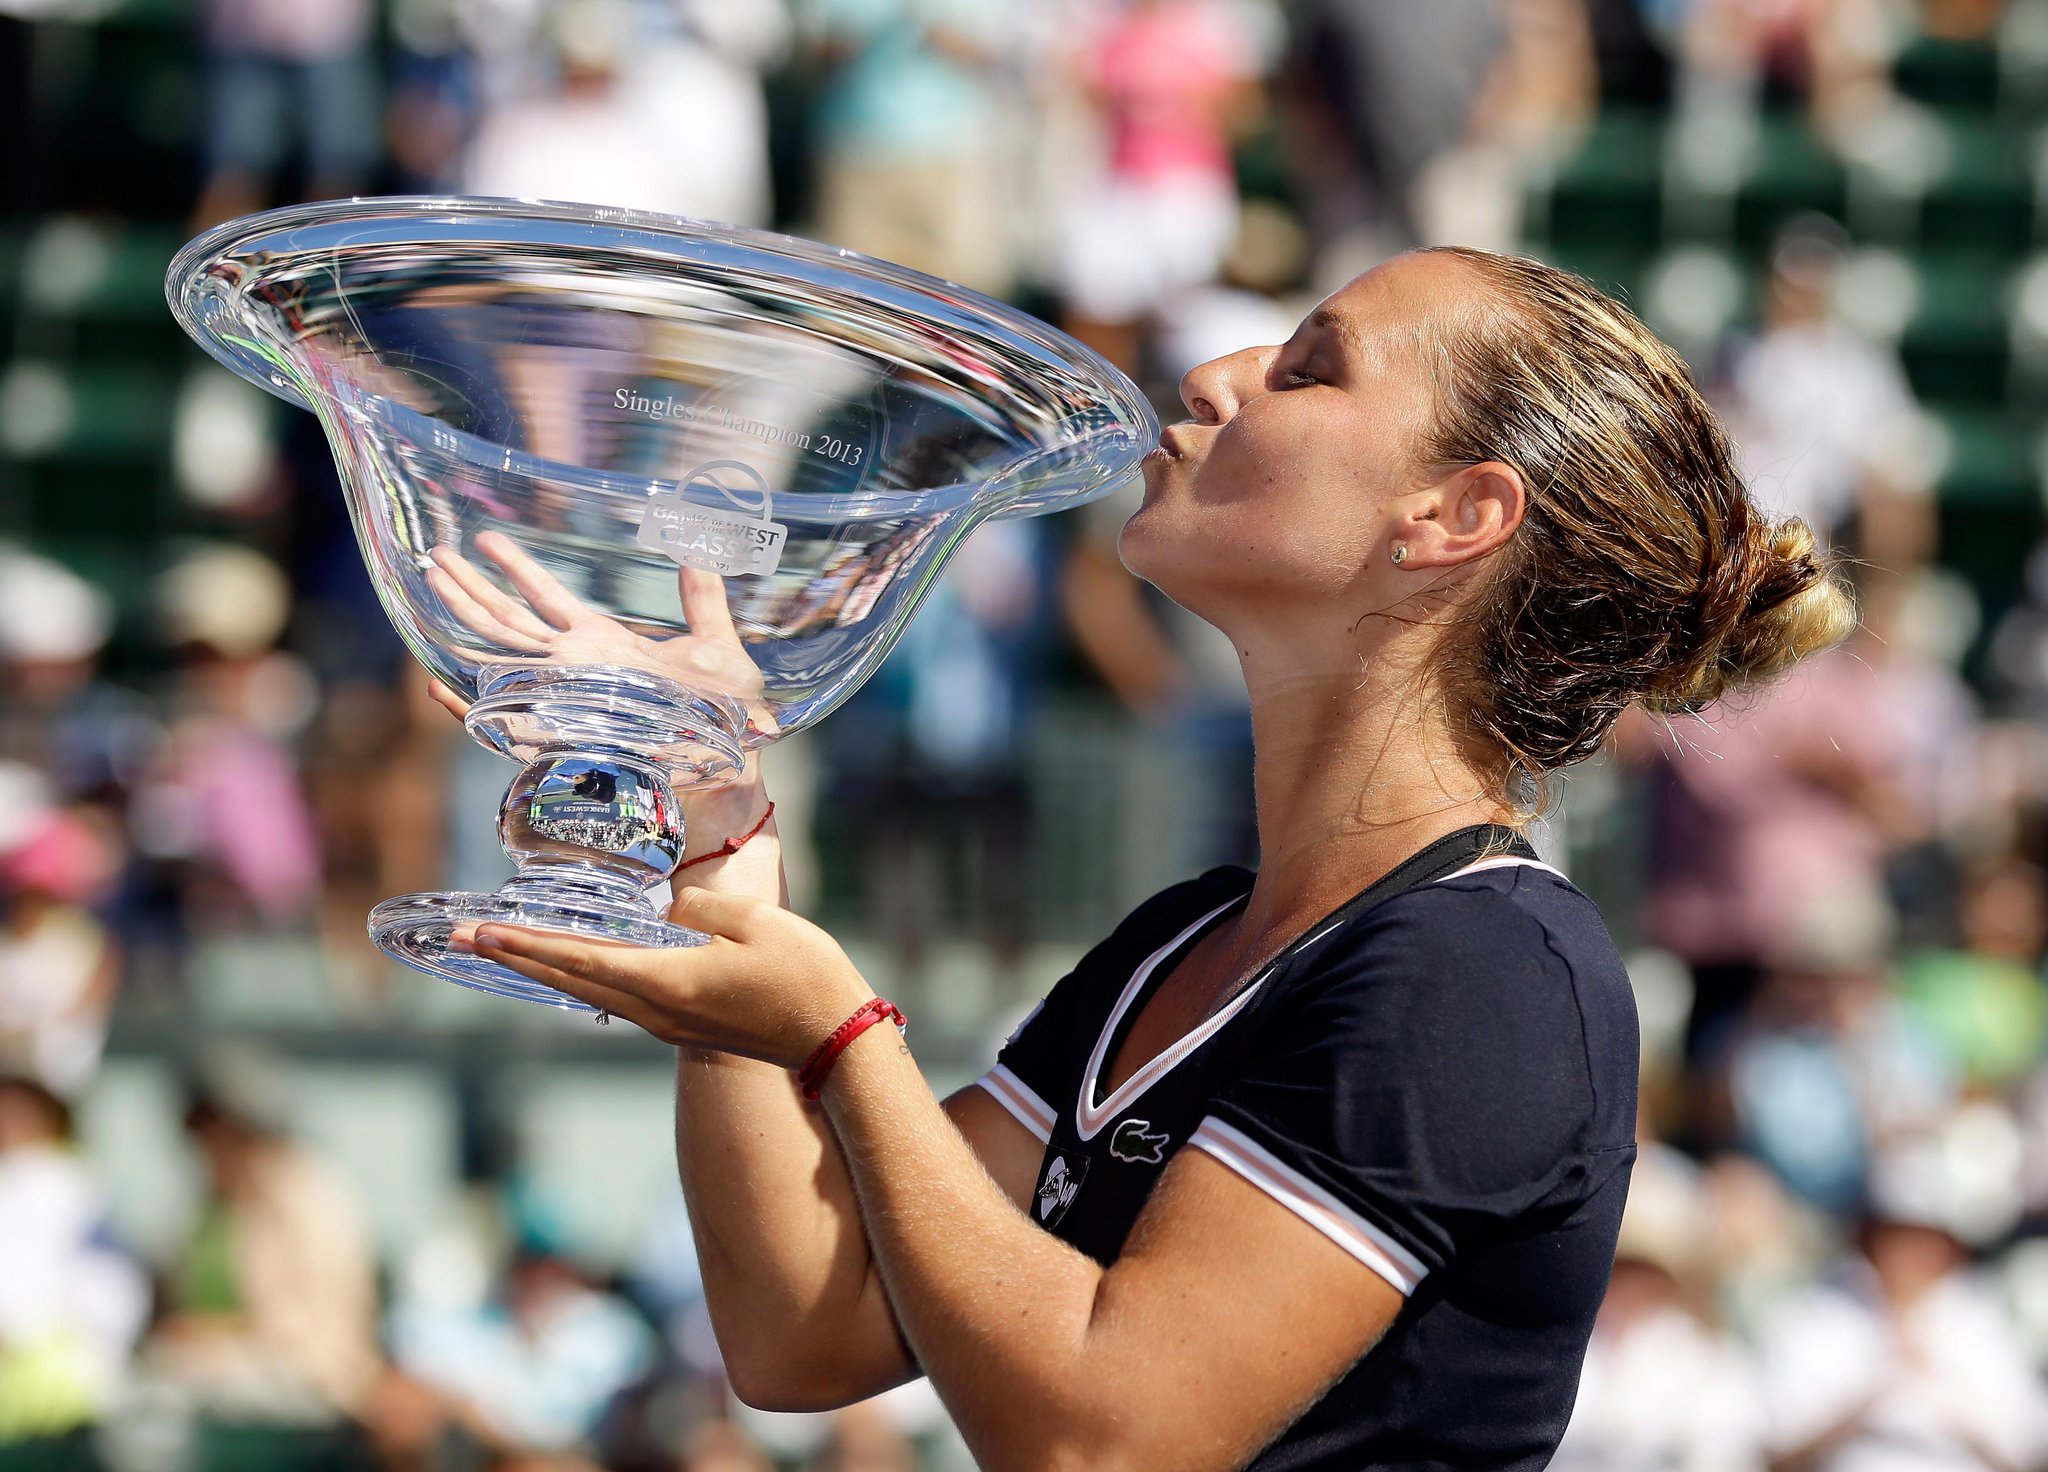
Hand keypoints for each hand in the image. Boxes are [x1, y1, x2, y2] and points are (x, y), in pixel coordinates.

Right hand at [425, 529, 772, 733]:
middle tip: (434, 556)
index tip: (485, 540)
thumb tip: (701, 550)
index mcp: (602, 642)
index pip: (547, 596)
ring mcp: (562, 700)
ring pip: (497, 655)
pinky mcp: (560, 738)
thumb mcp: (719, 647)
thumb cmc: (724, 714)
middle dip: (469, 587)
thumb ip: (705, 600)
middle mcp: (573, 667)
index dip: (516, 566)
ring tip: (429, 590)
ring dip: (461, 624)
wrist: (726, 767)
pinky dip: (467, 708)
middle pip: (508, 619)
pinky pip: (503, 723)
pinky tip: (437, 687)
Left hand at [458, 887, 872, 1067]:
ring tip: (502, 947)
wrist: (836, 1038)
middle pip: (569, 981)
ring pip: (588, 992)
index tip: (478, 933)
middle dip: (514, 957)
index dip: (525, 944)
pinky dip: (580, 976)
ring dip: (543, 968)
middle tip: (461, 938)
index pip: (579, 959)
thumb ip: (699, 908)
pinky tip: (570, 963)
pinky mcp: (683, 1023)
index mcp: (667, 982)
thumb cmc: (804, 976)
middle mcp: (656, 1010)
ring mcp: (668, 1023)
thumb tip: (668, 913)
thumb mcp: (754, 923)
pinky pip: (616, 996)